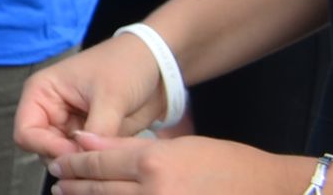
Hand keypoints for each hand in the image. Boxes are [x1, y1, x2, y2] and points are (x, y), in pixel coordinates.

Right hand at [13, 35, 167, 156]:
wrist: (158, 67)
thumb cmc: (126, 66)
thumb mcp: (110, 97)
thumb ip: (97, 130)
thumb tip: (87, 159)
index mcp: (42, 93)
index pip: (26, 133)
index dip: (48, 149)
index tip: (78, 156)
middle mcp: (52, 112)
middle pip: (44, 150)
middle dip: (68, 160)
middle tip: (96, 163)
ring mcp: (71, 126)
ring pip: (65, 158)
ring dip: (84, 164)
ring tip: (108, 163)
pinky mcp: (91, 137)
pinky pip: (86, 158)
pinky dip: (98, 164)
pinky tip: (115, 161)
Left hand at [53, 135, 305, 194]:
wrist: (274, 191)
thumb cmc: (230, 165)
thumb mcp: (179, 145)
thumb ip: (129, 147)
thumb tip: (85, 142)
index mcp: (155, 163)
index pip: (97, 162)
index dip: (73, 163)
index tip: (58, 162)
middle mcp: (155, 192)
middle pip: (99, 190)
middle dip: (73, 185)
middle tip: (58, 181)